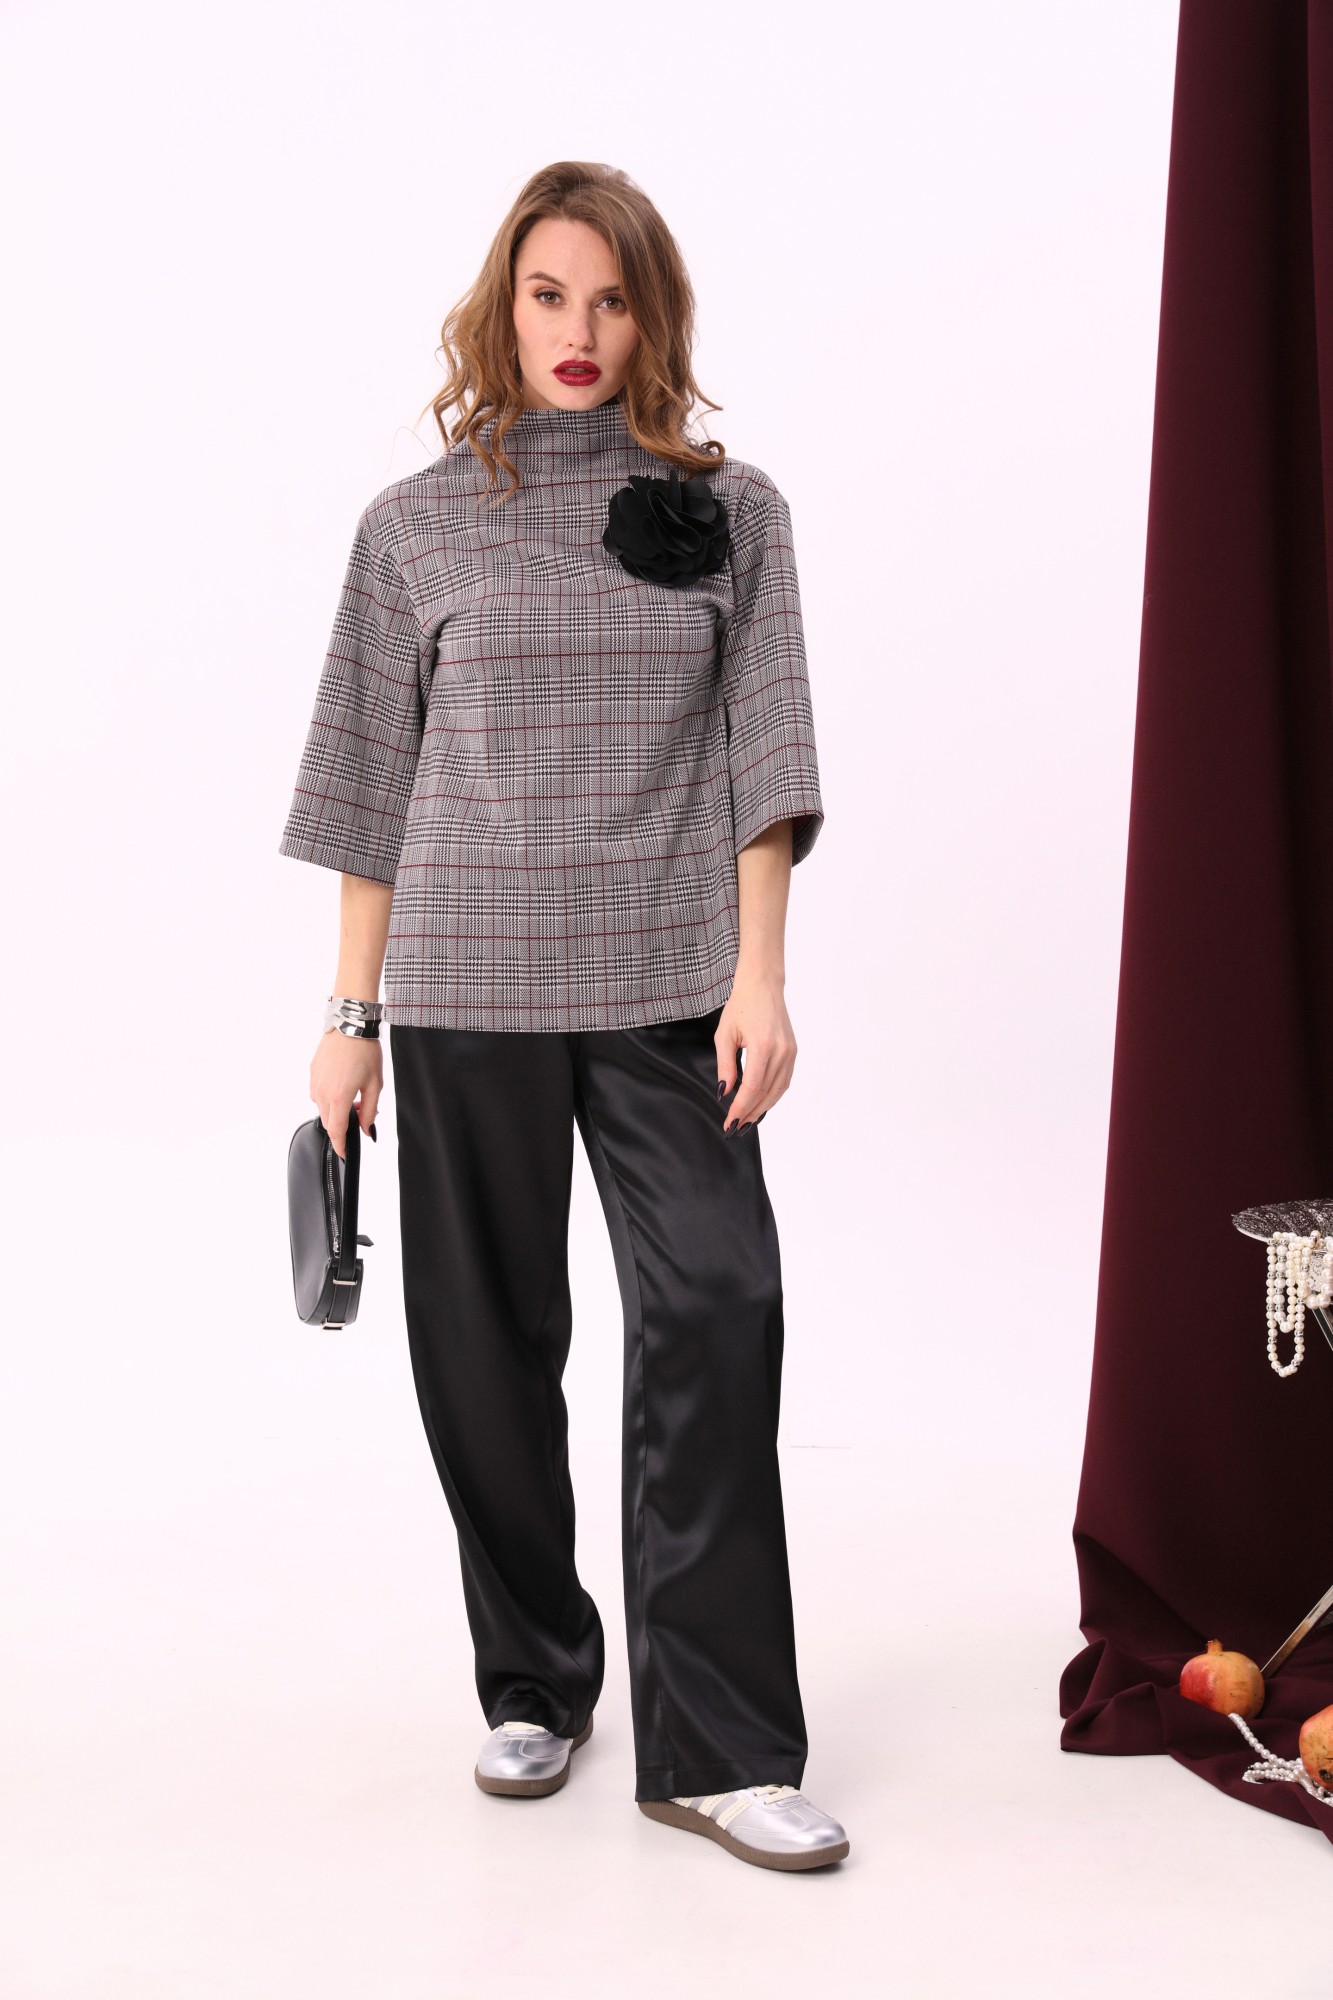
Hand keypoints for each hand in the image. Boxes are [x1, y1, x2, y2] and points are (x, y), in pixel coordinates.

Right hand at [310, 1028, 381, 1159]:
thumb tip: (366, 1129)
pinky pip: (318, 1093)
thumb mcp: (375, 1084)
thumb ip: (370, 1110)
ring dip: (336, 1109)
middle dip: (343, 1124)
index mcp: (339, 1097)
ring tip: (355, 1095)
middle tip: (361, 1111)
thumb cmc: (365, 1051)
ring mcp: (314, 1082)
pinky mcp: (312, 1072)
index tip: (344, 1154)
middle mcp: (322, 1092)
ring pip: (322, 1108)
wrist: (351, 1024)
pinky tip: (344, 1084)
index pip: (336, 1130)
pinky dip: (329, 1097)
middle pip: (329, 1122)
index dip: (340, 1146)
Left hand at [715, 965, 796, 1133]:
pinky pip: (784, 1081)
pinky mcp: (793, 1051)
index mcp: (763, 1046)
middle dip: (749, 1114)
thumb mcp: (725, 1035)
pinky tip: (761, 1104)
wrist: (763, 986)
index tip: (729, 1122)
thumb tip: (725, 1093)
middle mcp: (781, 1051)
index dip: (740, 1109)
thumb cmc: (741, 1006)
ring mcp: (790, 1052)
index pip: (752, 1088)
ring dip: (762, 1108)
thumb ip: (725, 1066)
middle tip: (735, 1128)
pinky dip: (773, 1096)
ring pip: (778, 1091)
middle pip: (766, 1094)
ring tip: (747, 1120)